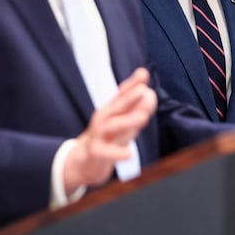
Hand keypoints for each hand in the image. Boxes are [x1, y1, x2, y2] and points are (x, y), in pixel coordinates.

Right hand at [62, 67, 156, 192]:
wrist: (83, 161)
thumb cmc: (106, 138)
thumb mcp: (120, 121)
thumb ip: (135, 108)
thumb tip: (151, 93)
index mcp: (111, 110)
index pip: (122, 93)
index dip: (132, 83)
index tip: (144, 73)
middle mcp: (104, 119)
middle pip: (117, 106)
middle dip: (130, 97)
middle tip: (144, 90)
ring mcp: (99, 135)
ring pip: (112, 126)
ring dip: (128, 121)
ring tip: (143, 117)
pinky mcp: (95, 153)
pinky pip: (106, 152)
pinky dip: (118, 152)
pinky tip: (130, 154)